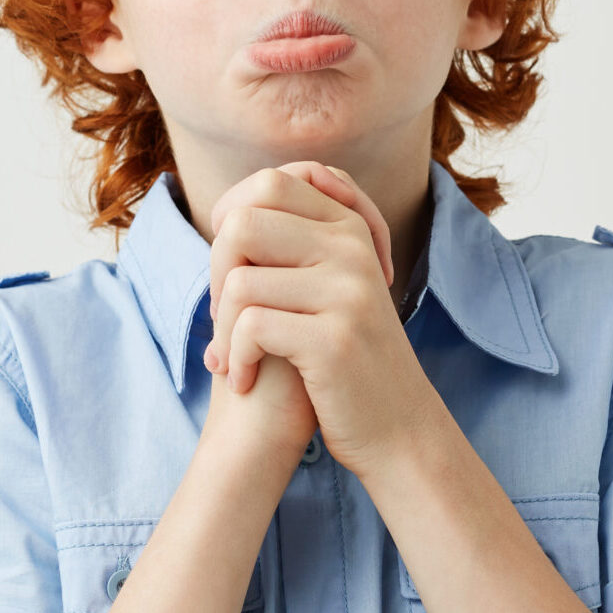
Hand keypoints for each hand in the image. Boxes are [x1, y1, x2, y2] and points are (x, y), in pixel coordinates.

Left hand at [200, 162, 437, 472]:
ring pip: (241, 282)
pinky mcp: (335, 339)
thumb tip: (222, 213)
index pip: (269, 183)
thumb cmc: (342, 360)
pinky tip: (244, 379)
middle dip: (217, 274)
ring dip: (222, 329)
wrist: (396, 430)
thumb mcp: (327, 290)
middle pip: (243, 223)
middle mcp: (352, 249)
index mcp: (349, 229)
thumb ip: (290, 247)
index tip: (233, 271)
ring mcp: (348, 292)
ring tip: (233, 359)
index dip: (231, 219)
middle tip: (224, 318)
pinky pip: (252, 327)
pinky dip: (235, 357)